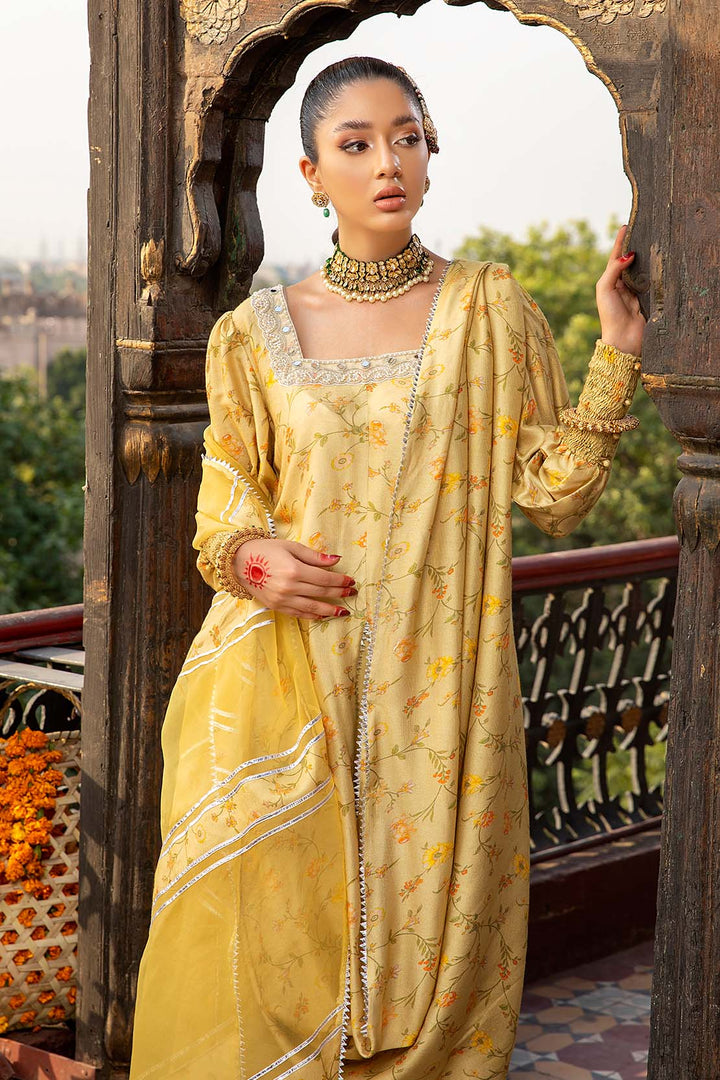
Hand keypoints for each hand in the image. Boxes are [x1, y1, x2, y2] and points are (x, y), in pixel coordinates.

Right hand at [232, 538, 355, 618]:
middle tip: (352, 593)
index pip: (324, 579)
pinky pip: (299, 614)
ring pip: (312, 608)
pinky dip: (313, 616)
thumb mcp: (291, 547)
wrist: (239, 562)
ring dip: (330, 610)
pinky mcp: (276, 607)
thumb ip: (314, 556)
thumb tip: (336, 560)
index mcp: (294, 570)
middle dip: (339, 593)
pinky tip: (323, 615)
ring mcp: (282, 600)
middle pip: (321, 593)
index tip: (351, 581)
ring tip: (343, 611)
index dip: (340, 581)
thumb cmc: (266, 550)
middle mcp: (290, 587)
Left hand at [596, 224, 645, 356]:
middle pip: (629, 261)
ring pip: (642, 269)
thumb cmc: (610, 315)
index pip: (615, 258)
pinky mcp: (647, 297)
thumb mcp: (605, 288)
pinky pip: (652, 280)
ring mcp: (635, 291)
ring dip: (645, 257)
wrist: (623, 338)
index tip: (625, 226)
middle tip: (641, 229)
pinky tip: (658, 260)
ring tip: (650, 240)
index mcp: (610, 282)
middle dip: (634, 246)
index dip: (620, 242)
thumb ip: (614, 270)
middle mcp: (623, 285)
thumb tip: (629, 255)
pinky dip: (654, 270)